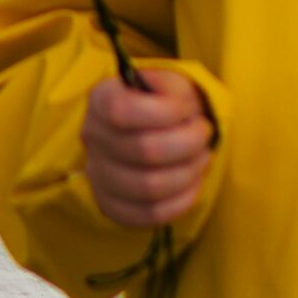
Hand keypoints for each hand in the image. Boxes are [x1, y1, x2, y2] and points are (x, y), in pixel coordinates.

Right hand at [82, 67, 213, 228]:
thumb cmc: (166, 102)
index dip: (165, 112)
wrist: (156, 128)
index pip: (120, 110)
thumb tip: (183, 113)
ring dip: (188, 172)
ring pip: (149, 187)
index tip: (187, 109)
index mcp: (102, 99)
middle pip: (144, 150)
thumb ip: (175, 93)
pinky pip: (150, 213)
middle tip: (204, 134)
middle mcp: (93, 138)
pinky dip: (181, 199)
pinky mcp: (112, 205)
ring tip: (201, 157)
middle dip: (188, 142)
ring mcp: (98, 175)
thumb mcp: (170, 83)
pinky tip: (193, 181)